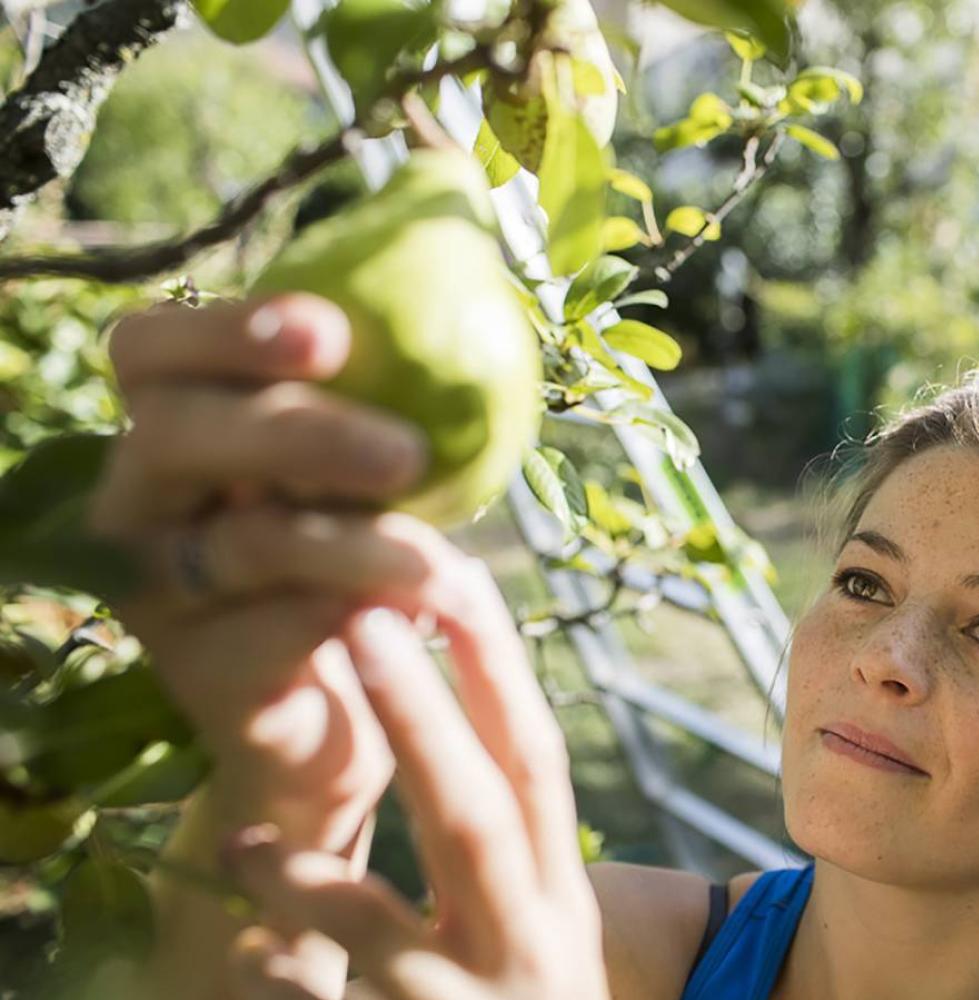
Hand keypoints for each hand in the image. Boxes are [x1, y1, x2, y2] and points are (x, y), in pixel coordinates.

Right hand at [88, 293, 452, 840]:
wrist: (356, 705)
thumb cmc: (364, 552)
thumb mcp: (370, 473)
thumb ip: (384, 404)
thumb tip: (472, 319)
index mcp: (173, 424)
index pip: (151, 349)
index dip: (225, 330)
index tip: (331, 331)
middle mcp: (139, 501)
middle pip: (177, 434)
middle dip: (298, 433)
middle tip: (406, 454)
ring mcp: (158, 592)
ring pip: (244, 542)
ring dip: (356, 544)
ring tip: (441, 564)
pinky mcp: (200, 674)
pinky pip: (279, 631)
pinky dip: (357, 616)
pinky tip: (420, 617)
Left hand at [222, 559, 607, 999]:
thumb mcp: (538, 926)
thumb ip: (503, 843)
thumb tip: (442, 711)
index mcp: (560, 895)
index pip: (536, 765)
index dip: (500, 673)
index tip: (457, 582)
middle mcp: (533, 941)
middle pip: (481, 815)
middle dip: (426, 718)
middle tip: (365, 624)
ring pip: (389, 931)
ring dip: (310, 879)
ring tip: (244, 844)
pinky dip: (285, 983)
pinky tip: (250, 960)